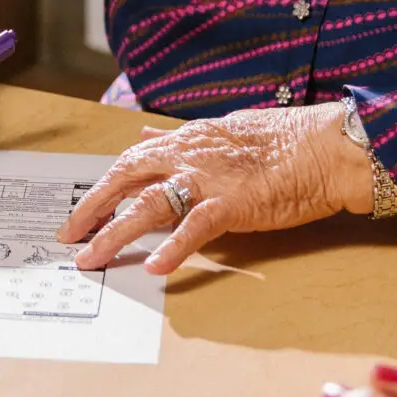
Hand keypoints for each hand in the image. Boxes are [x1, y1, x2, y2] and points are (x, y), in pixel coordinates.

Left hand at [60, 104, 367, 274]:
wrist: (327, 145)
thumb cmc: (285, 139)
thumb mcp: (223, 129)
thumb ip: (180, 137)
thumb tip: (145, 135)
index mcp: (187, 139)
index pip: (131, 161)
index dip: (102, 187)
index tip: (81, 212)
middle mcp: (189, 155)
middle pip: (125, 179)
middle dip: (91, 209)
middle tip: (69, 238)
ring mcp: (209, 179)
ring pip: (149, 205)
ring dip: (116, 234)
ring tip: (93, 259)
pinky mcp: (233, 203)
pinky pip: (196, 228)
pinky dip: (174, 248)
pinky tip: (155, 267)